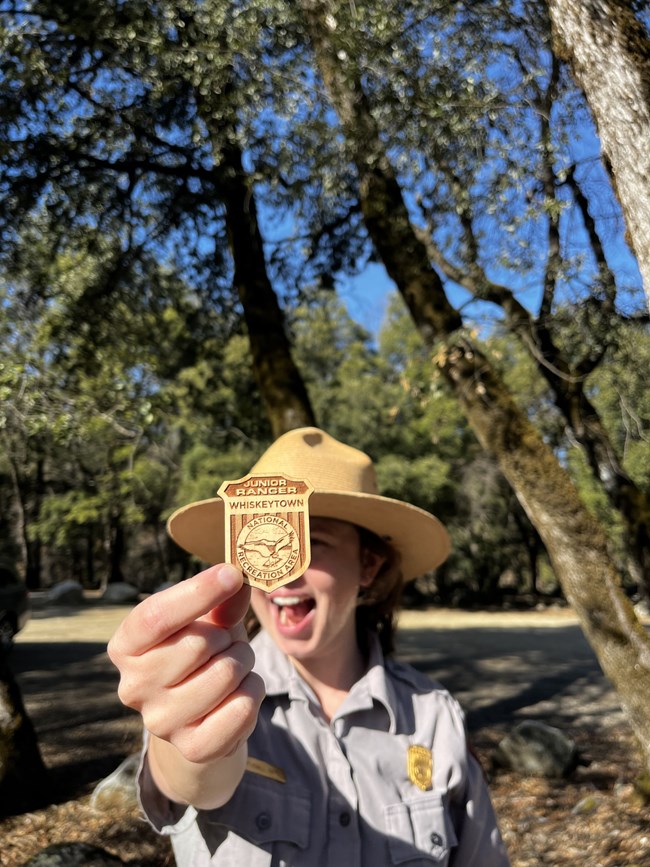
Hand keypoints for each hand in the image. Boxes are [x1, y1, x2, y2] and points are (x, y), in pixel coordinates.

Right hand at [108, 564, 264, 765]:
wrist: (204, 716)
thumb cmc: (202, 654)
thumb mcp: (207, 620)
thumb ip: (222, 600)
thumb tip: (240, 578)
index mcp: (126, 647)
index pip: (155, 616)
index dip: (198, 591)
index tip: (232, 573)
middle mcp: (133, 687)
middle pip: (199, 644)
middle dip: (228, 636)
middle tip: (225, 644)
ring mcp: (160, 722)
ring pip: (226, 673)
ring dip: (244, 663)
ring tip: (233, 666)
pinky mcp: (192, 748)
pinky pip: (242, 708)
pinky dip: (253, 692)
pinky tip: (240, 693)